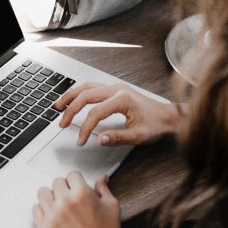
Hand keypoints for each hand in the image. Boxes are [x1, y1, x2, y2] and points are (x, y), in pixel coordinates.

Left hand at [33, 172, 131, 227]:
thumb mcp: (111, 205)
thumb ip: (103, 189)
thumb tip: (101, 178)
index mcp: (81, 193)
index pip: (72, 175)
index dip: (77, 181)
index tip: (78, 187)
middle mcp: (65, 201)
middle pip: (57, 182)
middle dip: (65, 188)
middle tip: (71, 198)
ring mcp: (53, 215)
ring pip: (43, 193)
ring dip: (51, 196)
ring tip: (59, 204)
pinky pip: (36, 209)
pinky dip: (43, 209)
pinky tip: (52, 214)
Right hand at [56, 82, 180, 146]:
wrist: (169, 116)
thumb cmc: (156, 125)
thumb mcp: (138, 136)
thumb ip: (117, 137)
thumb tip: (99, 139)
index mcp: (122, 99)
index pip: (95, 113)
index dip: (85, 128)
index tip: (81, 140)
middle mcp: (117, 89)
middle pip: (86, 95)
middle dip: (71, 109)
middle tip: (62, 123)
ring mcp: (115, 87)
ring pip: (86, 86)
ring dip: (71, 96)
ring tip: (58, 106)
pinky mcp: (115, 89)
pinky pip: (92, 87)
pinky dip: (79, 92)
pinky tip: (73, 99)